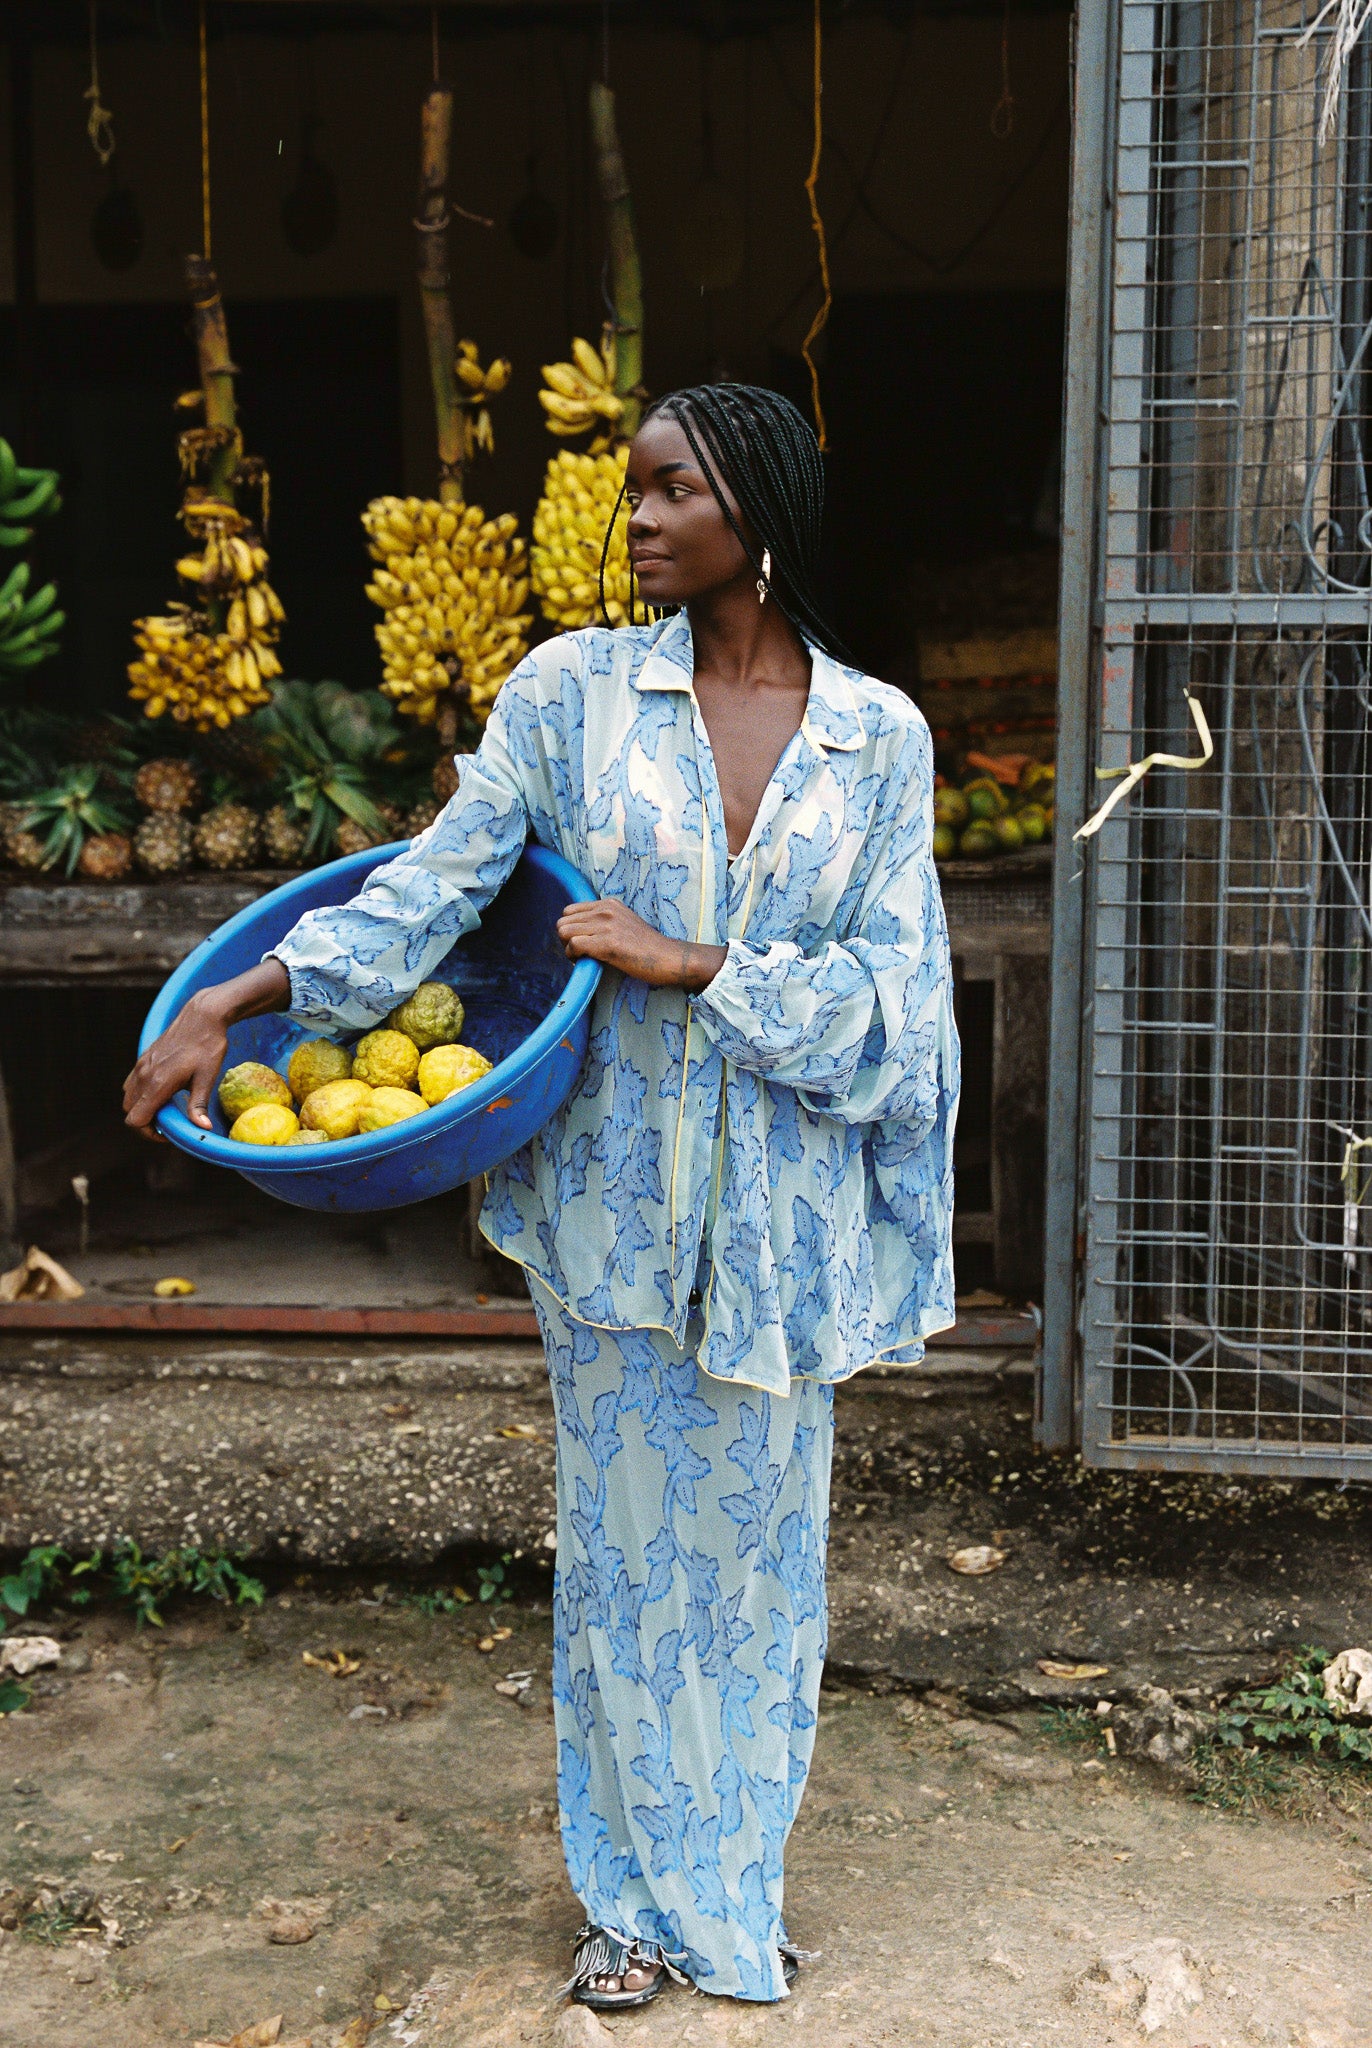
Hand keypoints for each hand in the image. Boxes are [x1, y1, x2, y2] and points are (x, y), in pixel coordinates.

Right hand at [122, 959, 290, 1135]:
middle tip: (169, 1121)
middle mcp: (144, 1074)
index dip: (149, 1132)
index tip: (168, 1132)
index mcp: (157, 1083)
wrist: (203, 1016)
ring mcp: (141, 1064)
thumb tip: (203, 1128)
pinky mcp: (143, 1057)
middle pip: (129, 1111)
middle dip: (145, 1121)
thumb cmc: (208, 1046)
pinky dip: (141, 1093)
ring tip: (166, 1107)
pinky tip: (162, 1091)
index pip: (135, 1120)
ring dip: (142, 1107)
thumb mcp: (207, 1078)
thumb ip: (198, 1105)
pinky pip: (132, 1082)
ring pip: (128, 1097)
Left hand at [556, 900, 725, 991]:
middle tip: (581, 953)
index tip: (581, 942)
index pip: (569, 911)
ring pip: (564, 932)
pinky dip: (574, 957)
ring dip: (568, 949)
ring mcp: (607, 925)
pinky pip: (573, 945)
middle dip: (566, 940)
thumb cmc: (646, 948)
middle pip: (562, 922)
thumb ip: (603, 922)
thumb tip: (578, 932)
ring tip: (584, 958)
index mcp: (608, 904)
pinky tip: (587, 962)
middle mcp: (606, 910)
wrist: (668, 958)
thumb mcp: (624, 924)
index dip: (570, 929)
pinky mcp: (608, 943)